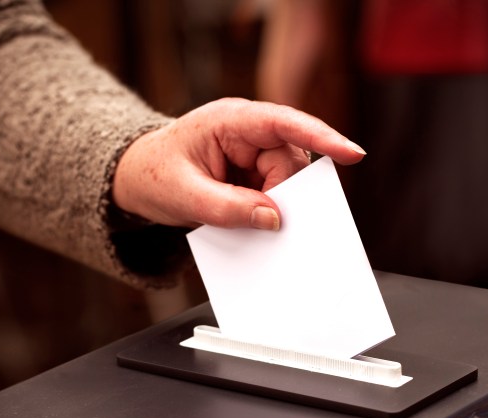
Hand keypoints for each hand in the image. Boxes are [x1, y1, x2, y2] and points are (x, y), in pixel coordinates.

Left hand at [112, 97, 364, 230]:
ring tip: (246, 223)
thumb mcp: (185, 197)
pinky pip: (277, 195)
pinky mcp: (256, 175)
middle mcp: (249, 132)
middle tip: (267, 224)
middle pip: (291, 163)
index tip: (352, 154)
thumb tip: (273, 219)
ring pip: (288, 183)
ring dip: (276, 207)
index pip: (285, 124)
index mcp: (230, 122)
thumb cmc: (154, 175)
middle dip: (285, 196)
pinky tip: (254, 225)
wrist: (136, 178)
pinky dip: (270, 213)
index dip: (323, 138)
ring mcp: (254, 153)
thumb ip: (228, 209)